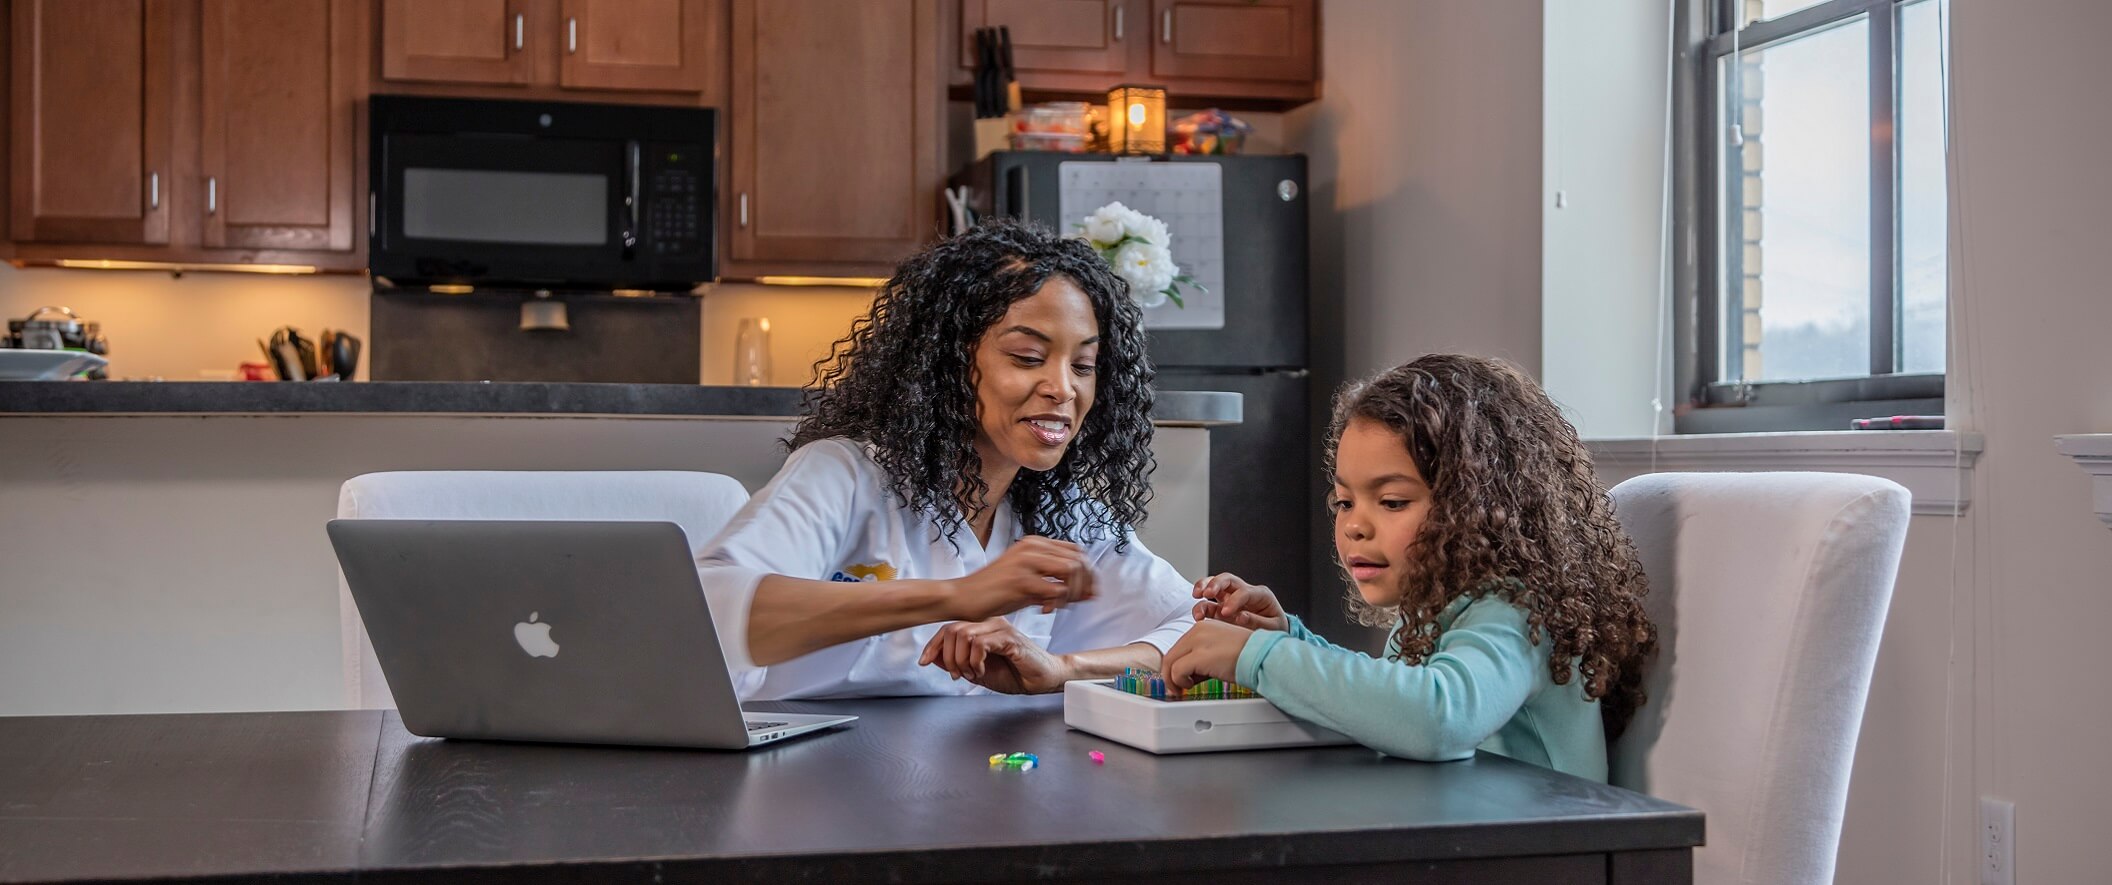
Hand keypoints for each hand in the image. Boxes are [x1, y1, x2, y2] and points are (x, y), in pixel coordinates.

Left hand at [916, 619, 1072, 693]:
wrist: (1042, 679)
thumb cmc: (1015, 673)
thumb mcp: (977, 671)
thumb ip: (957, 663)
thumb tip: (933, 659)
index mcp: (981, 627)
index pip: (948, 628)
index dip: (932, 645)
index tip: (924, 661)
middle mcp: (989, 623)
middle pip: (952, 629)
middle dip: (946, 656)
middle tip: (957, 675)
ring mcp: (1000, 628)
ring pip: (963, 634)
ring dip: (961, 660)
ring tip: (971, 673)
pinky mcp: (1010, 638)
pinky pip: (980, 643)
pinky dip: (975, 660)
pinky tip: (981, 670)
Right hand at [947, 536, 1096, 621]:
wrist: (963, 597)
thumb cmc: (995, 593)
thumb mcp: (1029, 583)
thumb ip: (1056, 584)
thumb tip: (1090, 592)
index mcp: (1034, 544)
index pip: (1077, 551)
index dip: (1088, 573)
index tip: (1088, 592)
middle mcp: (1032, 547)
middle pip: (1079, 560)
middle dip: (1086, 584)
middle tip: (1079, 602)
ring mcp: (1026, 561)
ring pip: (1072, 571)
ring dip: (1072, 593)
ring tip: (1057, 607)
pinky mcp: (1020, 579)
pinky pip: (1056, 590)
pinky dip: (1057, 604)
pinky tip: (1043, 610)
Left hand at [1161, 619, 1252, 689]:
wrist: (1261, 655)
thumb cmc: (1247, 656)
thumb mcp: (1220, 651)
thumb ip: (1202, 658)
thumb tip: (1189, 675)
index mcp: (1203, 627)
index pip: (1179, 647)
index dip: (1176, 665)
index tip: (1180, 677)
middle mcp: (1198, 631)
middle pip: (1171, 654)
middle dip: (1170, 674)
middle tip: (1176, 687)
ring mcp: (1197, 641)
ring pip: (1170, 662)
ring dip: (1172, 679)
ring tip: (1182, 688)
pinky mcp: (1199, 655)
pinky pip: (1177, 671)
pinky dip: (1179, 681)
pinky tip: (1190, 685)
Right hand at [1190, 572, 1288, 632]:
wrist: (1271, 638)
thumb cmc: (1274, 630)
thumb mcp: (1273, 628)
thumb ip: (1257, 622)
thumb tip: (1239, 617)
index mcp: (1260, 595)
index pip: (1245, 592)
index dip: (1234, 600)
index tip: (1226, 612)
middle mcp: (1244, 593)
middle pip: (1227, 579)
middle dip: (1215, 583)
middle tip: (1206, 593)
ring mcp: (1231, 599)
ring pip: (1214, 585)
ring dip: (1203, 587)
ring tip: (1196, 596)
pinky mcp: (1221, 609)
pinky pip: (1208, 603)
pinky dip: (1200, 606)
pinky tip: (1198, 615)